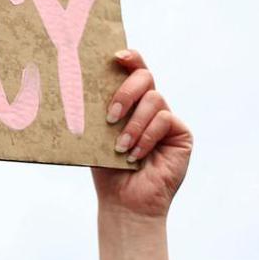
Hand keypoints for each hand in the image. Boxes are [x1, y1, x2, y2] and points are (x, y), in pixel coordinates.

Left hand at [92, 50, 192, 220]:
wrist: (125, 203)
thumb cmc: (107, 171)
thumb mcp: (96, 136)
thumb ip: (96, 111)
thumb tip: (77, 85)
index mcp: (130, 103)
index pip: (133, 71)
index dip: (130, 58)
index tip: (117, 57)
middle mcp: (150, 107)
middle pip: (145, 77)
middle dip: (126, 92)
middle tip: (110, 117)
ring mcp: (167, 119)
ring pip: (154, 99)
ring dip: (134, 124)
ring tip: (121, 147)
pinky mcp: (181, 133)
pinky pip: (165, 120)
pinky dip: (147, 137)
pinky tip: (135, 155)